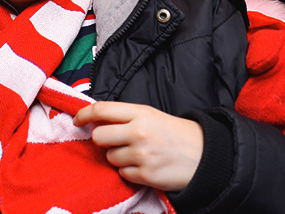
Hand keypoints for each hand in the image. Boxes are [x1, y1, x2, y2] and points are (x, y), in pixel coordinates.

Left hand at [75, 101, 202, 191]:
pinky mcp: (146, 175)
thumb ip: (124, 116)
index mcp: (140, 113)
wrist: (206, 155)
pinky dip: (129, 171)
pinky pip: (122, 173)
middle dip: (103, 140)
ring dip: (118, 157)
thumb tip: (94, 121)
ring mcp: (142, 154)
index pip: (101, 109)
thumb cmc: (175, 133)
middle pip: (99, 137)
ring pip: (110, 157)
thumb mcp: (151, 115)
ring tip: (138, 154)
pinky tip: (145, 166)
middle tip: (116, 141)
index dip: (84, 115)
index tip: (78, 120)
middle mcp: (139, 132)